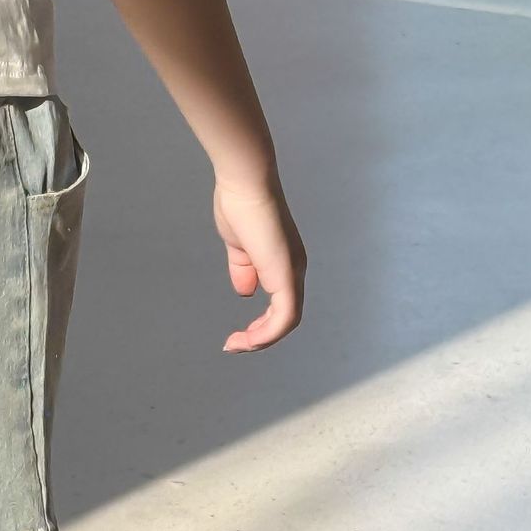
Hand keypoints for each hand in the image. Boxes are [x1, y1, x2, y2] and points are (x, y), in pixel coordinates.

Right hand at [213, 176, 306, 352]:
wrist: (244, 184)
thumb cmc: (240, 205)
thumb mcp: (238, 246)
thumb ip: (243, 269)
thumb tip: (245, 292)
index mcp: (284, 262)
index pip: (281, 304)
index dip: (261, 324)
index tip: (239, 334)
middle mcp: (295, 269)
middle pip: (286, 317)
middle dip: (260, 337)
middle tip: (235, 344)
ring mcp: (292, 272)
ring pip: (286, 322)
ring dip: (260, 340)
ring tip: (236, 345)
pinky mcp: (285, 276)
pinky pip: (284, 317)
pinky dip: (265, 334)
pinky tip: (246, 339)